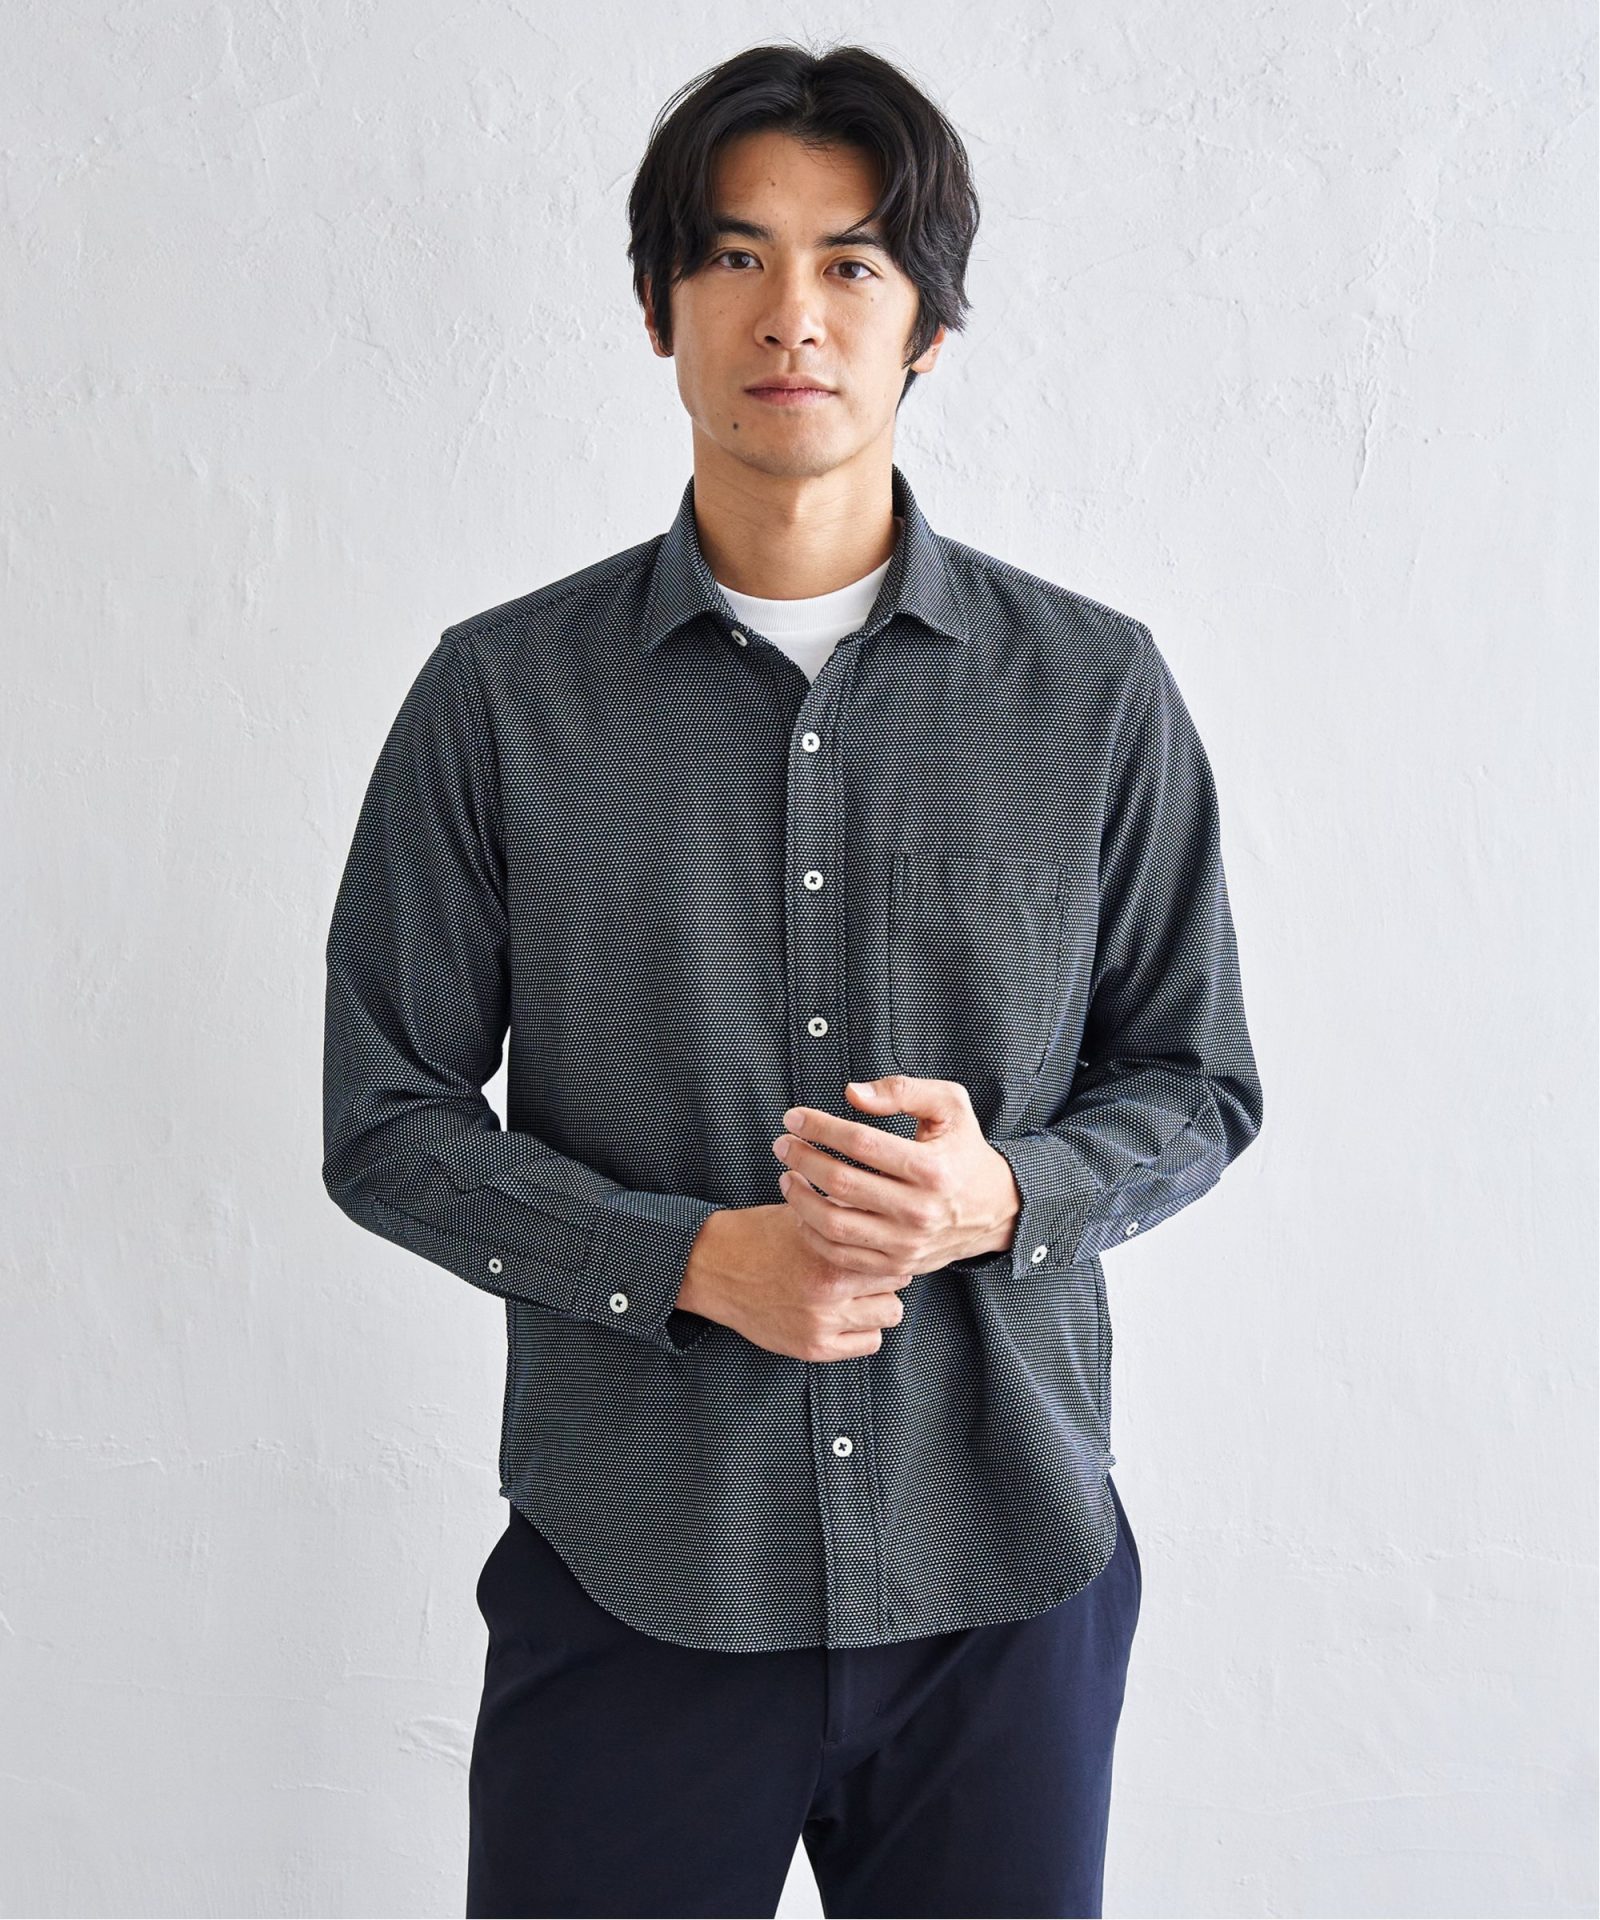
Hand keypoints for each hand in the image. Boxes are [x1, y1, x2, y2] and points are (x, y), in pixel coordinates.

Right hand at [678, 1204, 911, 1362]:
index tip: (877, 1245)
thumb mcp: (804, 1215)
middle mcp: (829, 1291)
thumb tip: (885, 1210)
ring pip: (890, 1315)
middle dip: (886, 1274)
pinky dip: (863, 1330)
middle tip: (868, 1269)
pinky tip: (847, 1316)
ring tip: (858, 1293)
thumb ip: (845, 1215)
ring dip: (879, 1303)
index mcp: (829, 1253)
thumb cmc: (760, 1235)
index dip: (886, 1246)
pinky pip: (869, 1343)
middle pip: (897, 1284)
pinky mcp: (812, 1348)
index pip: (891, 1253)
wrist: (713, 1268)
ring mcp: (822, 1324)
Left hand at [770, 1075, 1020, 1276]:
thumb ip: (903, 1091)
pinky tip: (803, 1208)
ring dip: (798, 1198)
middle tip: (783, 1143)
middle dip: (801, 1158)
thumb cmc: (964, 1149)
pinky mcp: (898, 1266)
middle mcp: (919, 1211)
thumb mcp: (950, 1105)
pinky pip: (841, 1255)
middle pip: (841, 1183)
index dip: (820, 1127)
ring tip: (786, 1175)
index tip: (795, 1117)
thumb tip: (852, 1094)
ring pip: (834, 1224)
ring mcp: (907, 1244)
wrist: (995, 1209)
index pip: (860, 1143)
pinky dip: (812, 1232)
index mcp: (932, 1168)